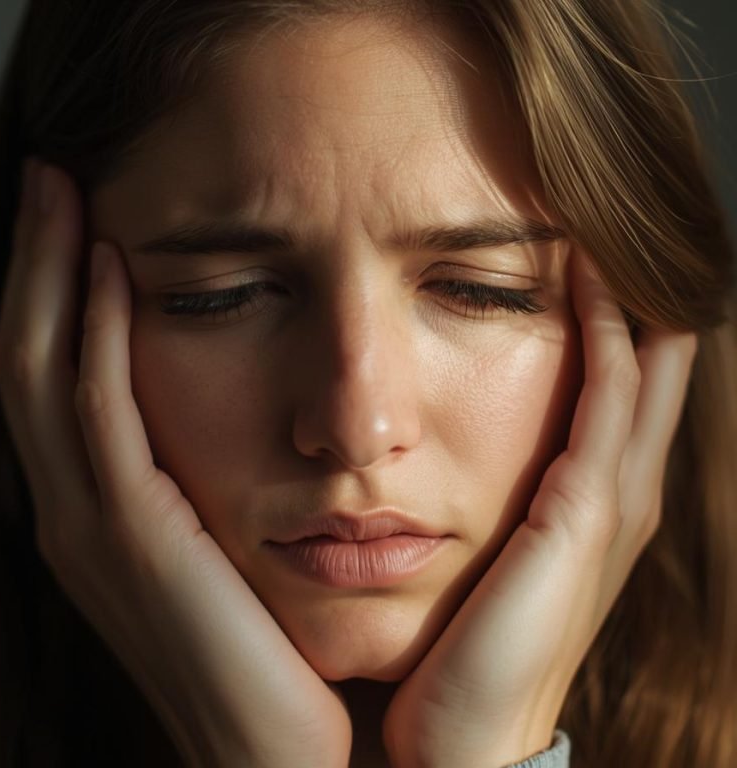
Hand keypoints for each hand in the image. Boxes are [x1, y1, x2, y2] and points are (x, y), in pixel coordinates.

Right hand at [0, 159, 351, 767]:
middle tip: (55, 181)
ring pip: (45, 371)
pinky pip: (97, 409)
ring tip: (64, 197)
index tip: (82, 218)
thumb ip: (211, 482)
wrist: (277, 751)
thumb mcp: (228, 550)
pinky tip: (110, 268)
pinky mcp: (130, 535)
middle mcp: (78, 510)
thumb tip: (239, 406)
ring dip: (50, 279)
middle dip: (38, 264)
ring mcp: (92, 522)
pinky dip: (92, 334)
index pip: (61, 375)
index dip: (56, 291)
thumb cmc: (266, 647)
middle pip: (33, 357)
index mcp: (105, 511)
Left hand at [382, 251, 696, 767]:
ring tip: (604, 219)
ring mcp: (613, 499)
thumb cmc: (460, 650)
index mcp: (589, 501)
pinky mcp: (589, 511)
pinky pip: (608, 392)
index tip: (574, 242)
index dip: (610, 313)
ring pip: (642, 366)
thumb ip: (481, 504)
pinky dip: (605, 329)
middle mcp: (617, 491)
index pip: (619, 382)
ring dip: (627, 294)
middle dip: (634, 291)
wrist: (467, 737)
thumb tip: (434, 450)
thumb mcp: (482, 562)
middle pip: (648, 364)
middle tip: (604, 213)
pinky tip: (585, 269)